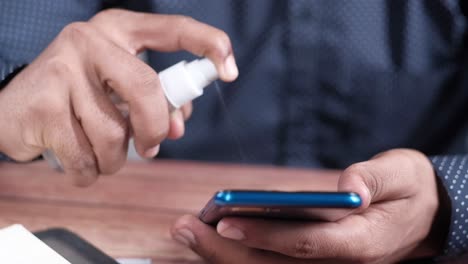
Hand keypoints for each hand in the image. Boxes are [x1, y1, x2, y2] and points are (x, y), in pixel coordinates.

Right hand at [0, 9, 237, 185]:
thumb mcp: (120, 91)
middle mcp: (90, 40)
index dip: (208, 44)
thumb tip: (178, 125)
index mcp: (118, 31)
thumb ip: (157, 102)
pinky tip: (78, 159)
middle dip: (154, 128)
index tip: (229, 70)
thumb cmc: (79, 98)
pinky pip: (85, 157)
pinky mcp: (41, 103)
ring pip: (113, 134)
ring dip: (115, 158)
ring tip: (101, 152)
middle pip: (146, 89)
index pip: (172, 29)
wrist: (14, 109)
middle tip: (152, 146)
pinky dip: (89, 171)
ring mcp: (61, 68)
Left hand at [171, 149, 447, 262]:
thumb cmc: (410, 191)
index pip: (306, 244)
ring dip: (224, 252)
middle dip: (226, 249)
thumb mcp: (403, 175)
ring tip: (188, 228)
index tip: (225, 221)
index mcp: (362, 243)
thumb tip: (349, 186)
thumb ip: (377, 179)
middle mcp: (338, 262)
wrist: (422, 214)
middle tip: (185, 226)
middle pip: (274, 263)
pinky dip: (239, 249)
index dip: (264, 235)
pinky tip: (211, 233)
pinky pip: (270, 260)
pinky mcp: (313, 257)